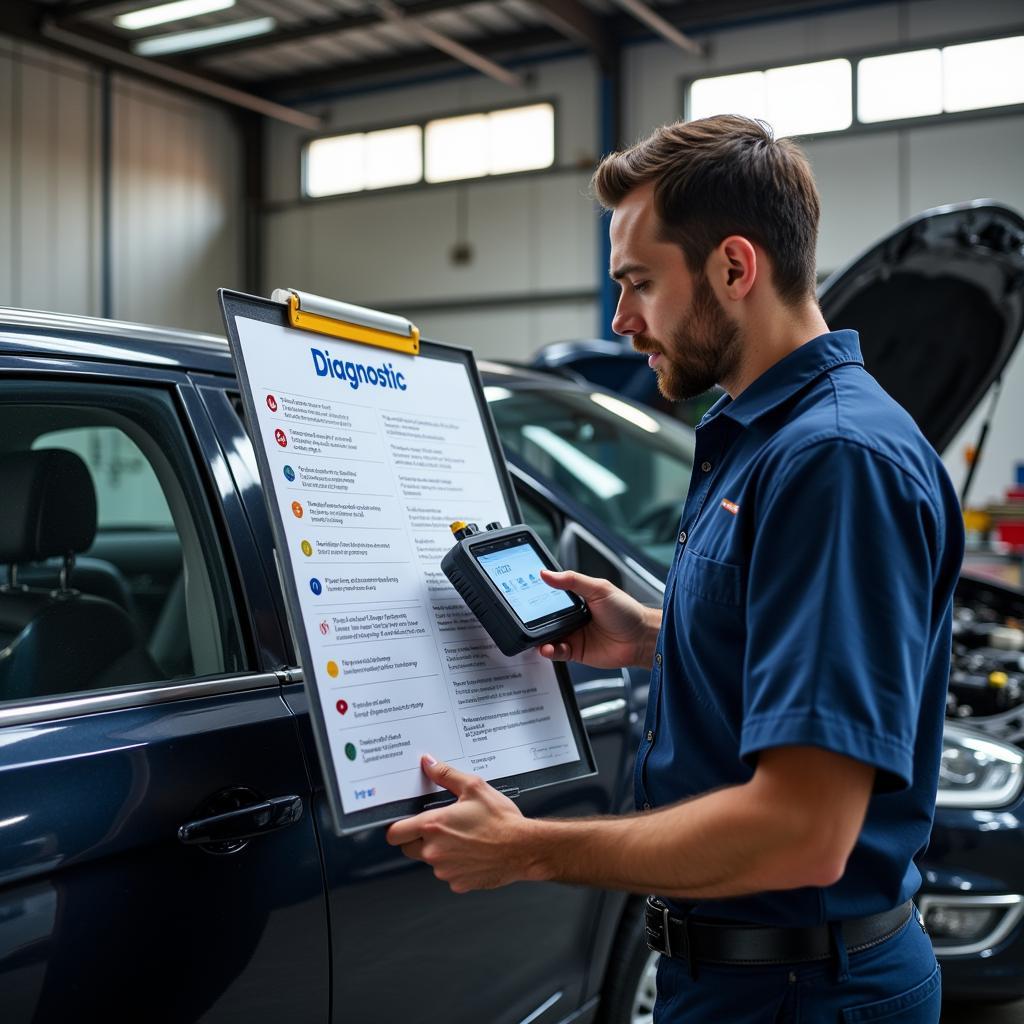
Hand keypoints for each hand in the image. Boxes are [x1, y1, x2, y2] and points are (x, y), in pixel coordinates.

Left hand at [386, 756, 537, 892]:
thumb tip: (429, 763)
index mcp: (433, 826)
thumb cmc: (501, 820)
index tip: (406, 824)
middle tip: (440, 827)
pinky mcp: (458, 884)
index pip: (395, 833)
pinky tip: (472, 852)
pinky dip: (456, 865)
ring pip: (430, 861)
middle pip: (408, 849)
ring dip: (440, 851)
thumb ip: (446, 774)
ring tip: (463, 838)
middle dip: (418, 839)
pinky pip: (448, 873)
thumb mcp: (474, 787)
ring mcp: (445, 870)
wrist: (523, 848)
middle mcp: (434, 851)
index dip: (398, 828)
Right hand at [537, 569, 659, 668]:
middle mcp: (573, 618)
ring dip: (539, 638)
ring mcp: (574, 635)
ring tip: (535, 637)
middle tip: (525, 620)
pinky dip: (550, 651)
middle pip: (545, 619)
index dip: (537, 598)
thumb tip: (547, 573)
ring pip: (548, 637)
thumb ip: (572, 580)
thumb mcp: (599, 588)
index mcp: (577, 599)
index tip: (523, 596)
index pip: (551, 597)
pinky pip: (557, 652)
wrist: (642, 638)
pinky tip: (548, 648)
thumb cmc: (627, 611)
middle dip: (534, 621)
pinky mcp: (576, 652)